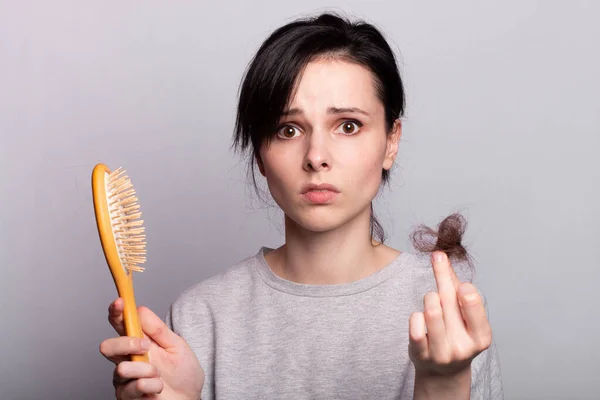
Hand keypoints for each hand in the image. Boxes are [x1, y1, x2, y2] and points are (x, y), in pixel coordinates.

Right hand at [99, 298, 204, 399]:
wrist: (189, 399)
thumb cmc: (183, 373)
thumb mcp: (176, 345)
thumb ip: (158, 329)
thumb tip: (140, 309)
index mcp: (137, 342)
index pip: (120, 324)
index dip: (116, 311)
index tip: (121, 302)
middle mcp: (126, 359)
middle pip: (107, 346)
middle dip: (126, 344)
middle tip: (145, 347)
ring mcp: (124, 379)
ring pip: (121, 369)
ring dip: (146, 370)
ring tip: (159, 374)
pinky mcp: (126, 396)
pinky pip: (133, 387)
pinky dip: (152, 385)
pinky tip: (158, 387)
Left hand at [409, 251, 491, 377]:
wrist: (441, 371)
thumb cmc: (454, 332)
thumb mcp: (462, 312)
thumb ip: (452, 284)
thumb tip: (439, 254)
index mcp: (482, 336)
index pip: (473, 302)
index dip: (464, 288)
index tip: (459, 283)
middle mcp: (464, 347)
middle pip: (449, 300)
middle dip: (442, 278)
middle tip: (437, 261)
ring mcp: (442, 353)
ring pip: (431, 310)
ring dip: (429, 298)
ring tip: (431, 300)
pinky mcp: (421, 355)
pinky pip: (415, 324)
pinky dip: (416, 315)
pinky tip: (420, 318)